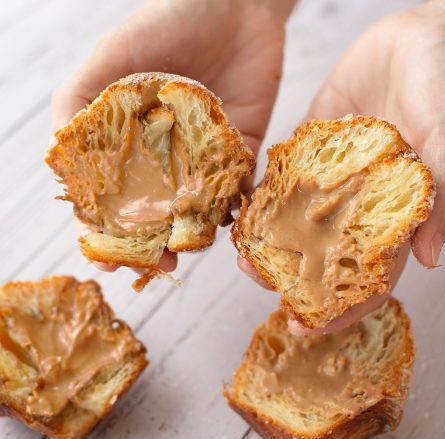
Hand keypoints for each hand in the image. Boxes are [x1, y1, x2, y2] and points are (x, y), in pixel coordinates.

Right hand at [53, 0, 295, 271]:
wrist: (235, 4)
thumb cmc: (165, 22)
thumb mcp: (111, 58)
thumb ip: (80, 103)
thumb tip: (61, 156)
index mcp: (129, 142)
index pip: (112, 197)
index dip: (106, 231)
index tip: (106, 258)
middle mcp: (165, 156)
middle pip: (155, 215)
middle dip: (152, 245)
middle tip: (156, 265)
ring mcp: (204, 158)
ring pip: (196, 211)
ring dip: (193, 236)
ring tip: (189, 249)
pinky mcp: (242, 152)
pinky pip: (240, 191)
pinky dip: (236, 210)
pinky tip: (229, 222)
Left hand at [241, 0, 444, 334]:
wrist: (421, 38)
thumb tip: (429, 260)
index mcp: (394, 216)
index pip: (368, 278)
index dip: (341, 309)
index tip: (306, 327)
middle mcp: (359, 205)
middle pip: (324, 258)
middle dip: (292, 278)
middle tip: (259, 282)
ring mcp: (331, 179)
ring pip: (297, 224)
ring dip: (270, 244)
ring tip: (242, 255)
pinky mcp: (310, 150)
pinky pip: (283, 181)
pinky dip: (264, 199)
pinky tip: (242, 212)